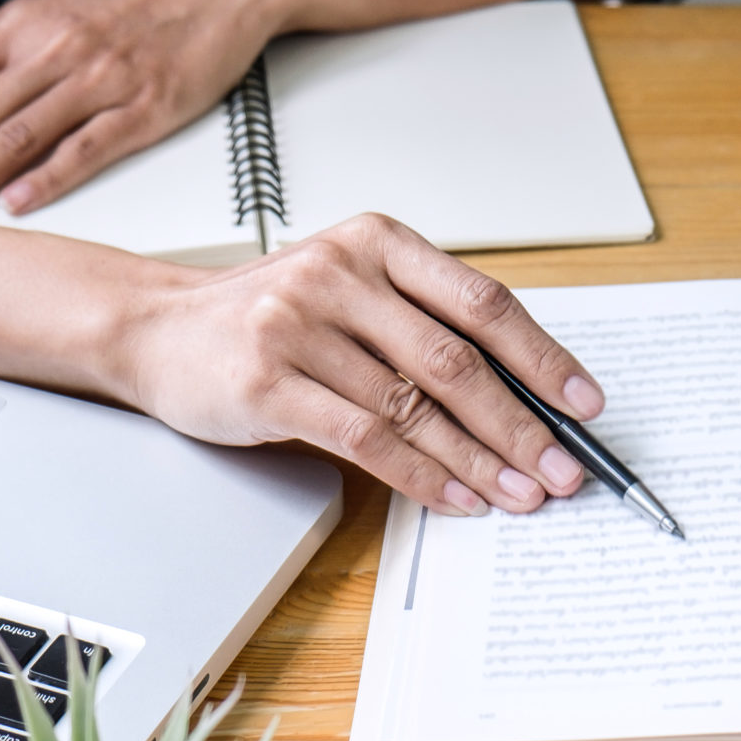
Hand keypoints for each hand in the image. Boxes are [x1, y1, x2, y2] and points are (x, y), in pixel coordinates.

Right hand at [114, 213, 603, 517]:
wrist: (155, 328)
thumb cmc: (264, 316)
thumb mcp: (348, 291)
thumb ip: (421, 324)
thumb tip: (521, 396)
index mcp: (378, 243)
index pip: (482, 302)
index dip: (542, 356)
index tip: (584, 403)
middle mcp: (341, 274)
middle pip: (456, 359)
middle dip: (521, 424)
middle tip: (563, 469)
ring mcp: (299, 325)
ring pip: (415, 405)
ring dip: (478, 460)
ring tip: (520, 494)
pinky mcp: (267, 381)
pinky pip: (365, 437)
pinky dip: (420, 474)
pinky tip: (453, 497)